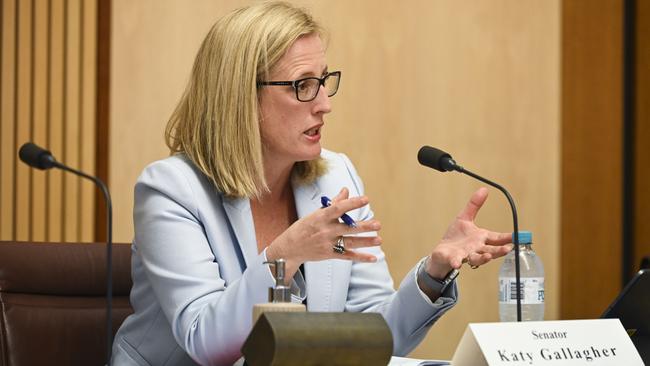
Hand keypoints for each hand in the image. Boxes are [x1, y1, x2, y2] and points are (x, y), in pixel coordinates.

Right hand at [266, 187, 381, 275]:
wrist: (289, 249)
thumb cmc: (304, 228)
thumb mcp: (315, 213)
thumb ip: (333, 203)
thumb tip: (346, 191)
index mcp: (321, 217)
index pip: (338, 208)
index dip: (352, 203)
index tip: (365, 199)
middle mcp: (325, 231)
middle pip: (347, 228)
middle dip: (363, 227)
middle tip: (377, 224)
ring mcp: (327, 244)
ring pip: (349, 243)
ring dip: (365, 242)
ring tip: (379, 239)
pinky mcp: (329, 254)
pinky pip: (347, 256)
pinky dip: (360, 257)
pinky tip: (373, 257)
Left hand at [426, 187, 512, 278]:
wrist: (442, 252)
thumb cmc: (455, 237)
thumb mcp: (464, 218)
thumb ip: (474, 205)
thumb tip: (484, 189)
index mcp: (480, 238)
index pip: (497, 238)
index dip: (507, 238)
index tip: (517, 237)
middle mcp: (476, 248)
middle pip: (491, 250)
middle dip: (499, 250)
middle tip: (508, 249)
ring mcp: (465, 255)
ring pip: (477, 258)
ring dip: (483, 258)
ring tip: (488, 256)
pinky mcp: (453, 259)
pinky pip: (455, 261)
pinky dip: (456, 262)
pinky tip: (457, 263)